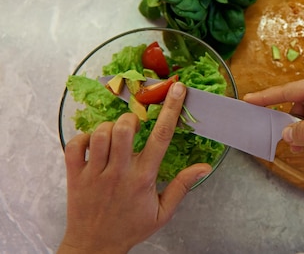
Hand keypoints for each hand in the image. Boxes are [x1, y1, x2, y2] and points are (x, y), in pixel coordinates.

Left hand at [58, 82, 211, 253]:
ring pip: (100, 134)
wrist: (95, 247)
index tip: (176, 89)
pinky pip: (75, 145)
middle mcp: (119, 172)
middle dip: (131, 118)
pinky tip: (93, 144)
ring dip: (109, 127)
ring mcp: (95, 173)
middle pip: (124, 129)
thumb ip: (182, 186)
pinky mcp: (75, 175)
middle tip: (134, 125)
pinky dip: (83, 138)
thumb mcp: (163, 212)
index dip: (171, 109)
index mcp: (144, 178)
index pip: (161, 137)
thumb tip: (204, 167)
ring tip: (115, 135)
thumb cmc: (131, 227)